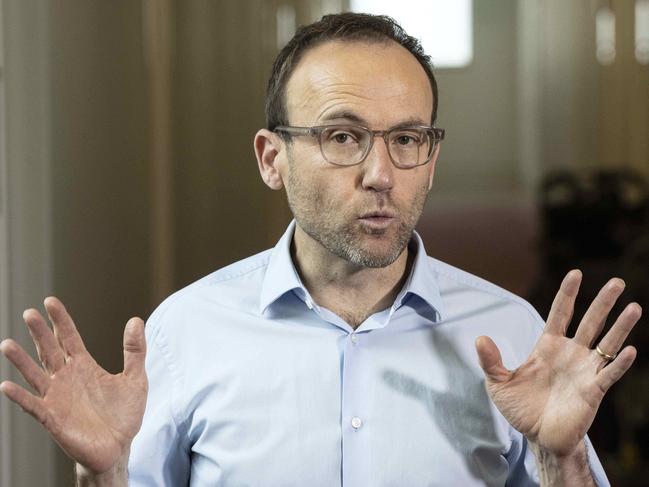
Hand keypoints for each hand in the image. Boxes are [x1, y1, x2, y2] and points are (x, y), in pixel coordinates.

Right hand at [0, 297, 147, 473]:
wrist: (118, 448)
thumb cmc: (124, 415)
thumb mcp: (135, 378)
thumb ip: (135, 351)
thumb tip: (136, 320)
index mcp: (84, 366)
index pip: (69, 337)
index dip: (60, 320)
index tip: (50, 301)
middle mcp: (67, 378)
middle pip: (49, 350)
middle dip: (39, 332)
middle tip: (28, 313)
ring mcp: (57, 397)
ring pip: (35, 374)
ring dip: (21, 361)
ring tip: (7, 345)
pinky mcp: (53, 418)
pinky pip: (33, 405)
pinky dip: (21, 397)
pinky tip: (7, 386)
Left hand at [476, 270, 640, 455]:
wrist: (538, 438)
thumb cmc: (520, 408)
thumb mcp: (498, 383)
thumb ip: (490, 361)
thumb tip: (480, 338)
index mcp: (548, 346)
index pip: (560, 313)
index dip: (567, 294)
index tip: (575, 273)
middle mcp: (571, 354)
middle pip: (589, 322)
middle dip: (603, 301)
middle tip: (617, 281)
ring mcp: (584, 371)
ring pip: (606, 344)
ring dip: (620, 327)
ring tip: (634, 307)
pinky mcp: (593, 391)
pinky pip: (609, 374)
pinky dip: (619, 364)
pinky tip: (629, 350)